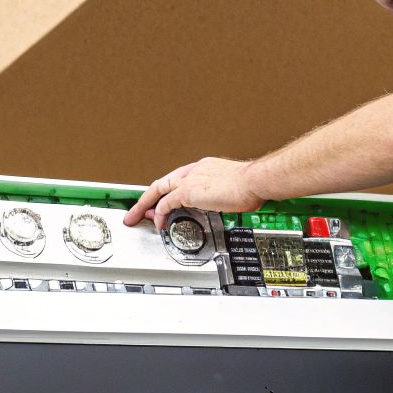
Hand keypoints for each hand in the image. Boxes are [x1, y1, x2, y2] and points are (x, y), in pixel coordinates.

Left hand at [123, 158, 263, 227]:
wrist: (254, 181)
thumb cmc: (252, 184)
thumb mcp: (236, 188)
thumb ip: (225, 196)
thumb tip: (228, 204)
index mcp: (206, 168)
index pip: (179, 179)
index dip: (169, 192)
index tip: (164, 203)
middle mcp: (195, 171)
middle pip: (163, 182)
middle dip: (148, 198)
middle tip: (138, 210)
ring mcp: (190, 180)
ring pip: (158, 190)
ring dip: (145, 205)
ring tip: (137, 217)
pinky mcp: (187, 191)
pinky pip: (165, 204)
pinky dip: (159, 214)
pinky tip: (159, 224)